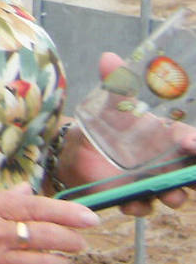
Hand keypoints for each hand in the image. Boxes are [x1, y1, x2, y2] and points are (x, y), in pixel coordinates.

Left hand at [59, 52, 195, 215]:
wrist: (79, 149)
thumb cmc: (107, 124)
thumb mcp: (111, 105)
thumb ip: (115, 85)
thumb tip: (109, 58)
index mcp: (168, 138)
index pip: (191, 142)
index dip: (195, 144)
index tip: (192, 144)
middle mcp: (166, 163)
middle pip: (191, 174)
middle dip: (194, 177)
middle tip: (191, 177)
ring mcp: (152, 181)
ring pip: (173, 194)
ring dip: (173, 196)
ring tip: (168, 195)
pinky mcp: (134, 196)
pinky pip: (142, 205)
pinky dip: (139, 206)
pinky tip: (131, 203)